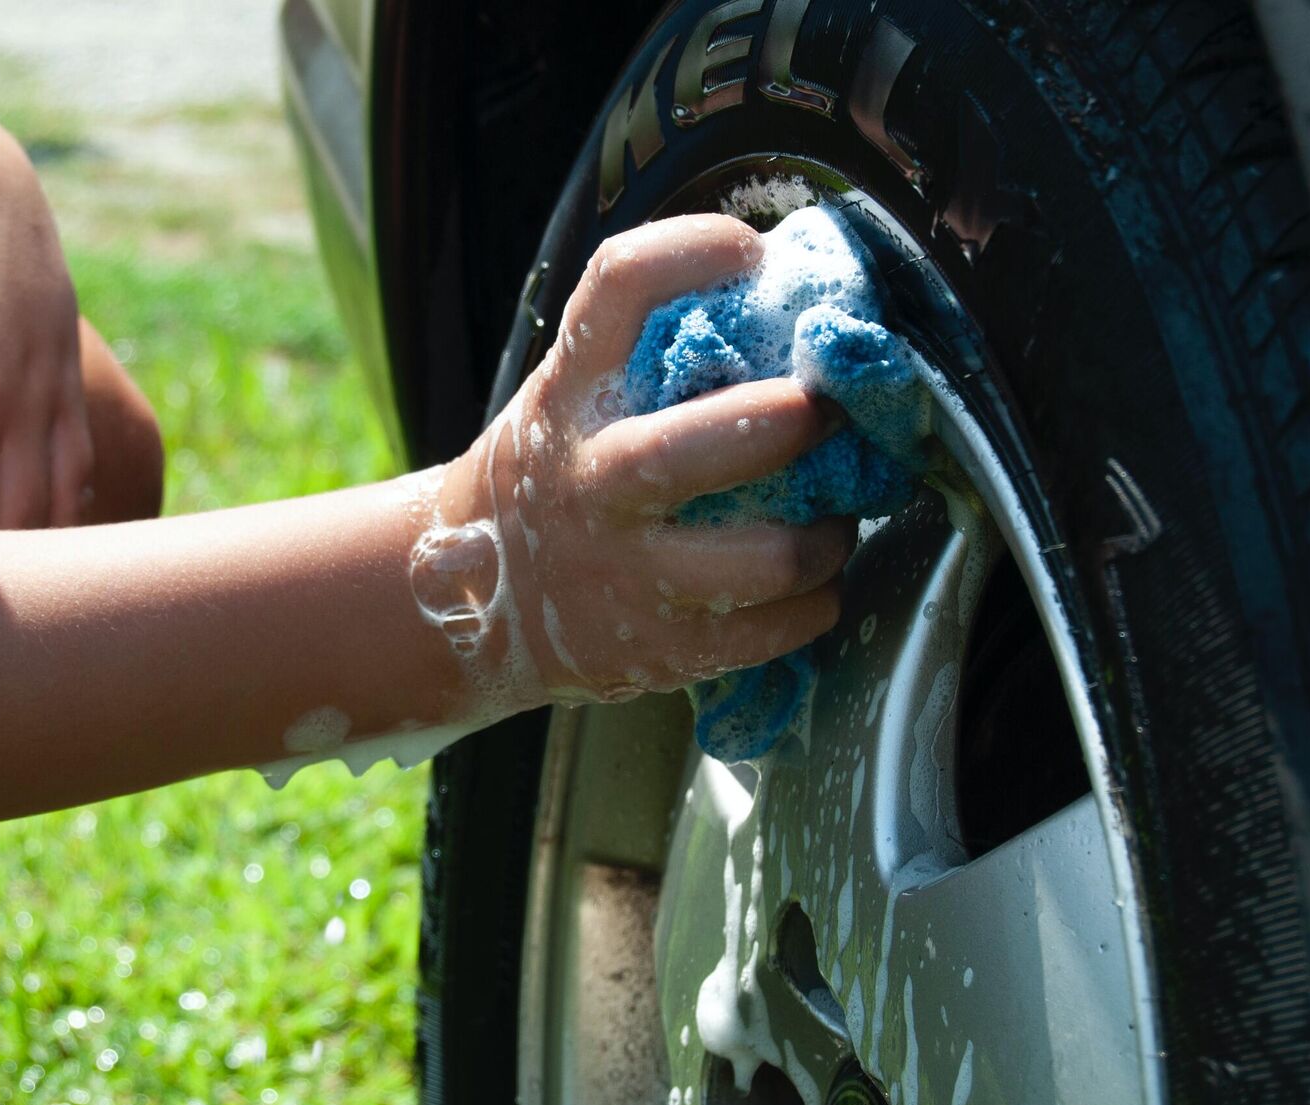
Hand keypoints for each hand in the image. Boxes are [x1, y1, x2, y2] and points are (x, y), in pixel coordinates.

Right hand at [430, 215, 850, 706]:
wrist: (476, 603)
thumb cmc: (558, 474)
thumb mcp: (570, 398)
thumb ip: (650, 353)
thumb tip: (789, 284)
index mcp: (571, 394)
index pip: (618, 285)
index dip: (693, 249)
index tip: (749, 252)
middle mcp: (591, 481)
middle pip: (688, 448)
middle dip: (785, 423)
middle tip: (830, 409)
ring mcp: (625, 573)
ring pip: (763, 560)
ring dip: (827, 535)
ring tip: (833, 519)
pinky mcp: (659, 650)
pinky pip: (774, 629)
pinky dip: (817, 601)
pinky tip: (811, 581)